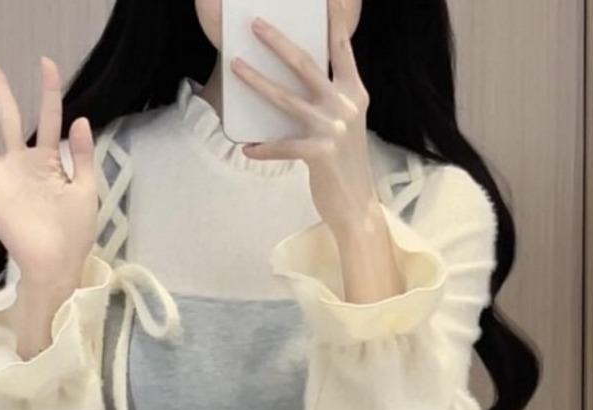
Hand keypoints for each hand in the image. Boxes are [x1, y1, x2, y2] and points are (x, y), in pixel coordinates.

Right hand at [0, 57, 96, 288]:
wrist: (57, 266)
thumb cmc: (75, 233)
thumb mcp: (86, 191)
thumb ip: (84, 156)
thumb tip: (80, 118)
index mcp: (50, 161)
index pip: (50, 118)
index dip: (49, 90)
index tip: (47, 63)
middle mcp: (23, 164)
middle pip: (9, 118)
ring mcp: (3, 179)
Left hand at [231, 0, 376, 233]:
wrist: (357, 205)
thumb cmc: (345, 162)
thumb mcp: (345, 123)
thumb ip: (330, 97)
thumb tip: (296, 78)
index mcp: (355, 92)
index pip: (341, 48)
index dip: (333, 20)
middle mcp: (345, 105)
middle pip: (306, 64)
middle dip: (278, 41)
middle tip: (255, 24)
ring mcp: (333, 129)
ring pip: (287, 99)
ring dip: (257, 82)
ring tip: (235, 67)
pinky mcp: (319, 155)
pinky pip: (283, 146)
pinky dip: (263, 147)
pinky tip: (247, 148)